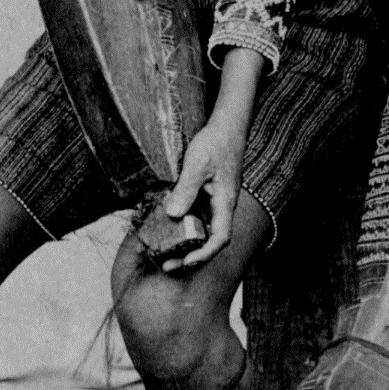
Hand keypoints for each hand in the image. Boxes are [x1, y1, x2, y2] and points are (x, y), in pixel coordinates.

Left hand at [157, 106, 247, 271]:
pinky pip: (195, 214)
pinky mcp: (206, 194)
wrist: (226, 125)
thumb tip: (173, 215)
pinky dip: (182, 223)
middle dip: (189, 255)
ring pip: (201, 229)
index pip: (220, 238)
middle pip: (208, 239)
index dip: (204, 254)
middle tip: (166, 264)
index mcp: (225, 203)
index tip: (185, 261)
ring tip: (162, 250)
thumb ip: (185, 190)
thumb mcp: (197, 164)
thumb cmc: (217, 142)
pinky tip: (166, 223)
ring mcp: (213, 201)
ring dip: (184, 242)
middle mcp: (221, 206)